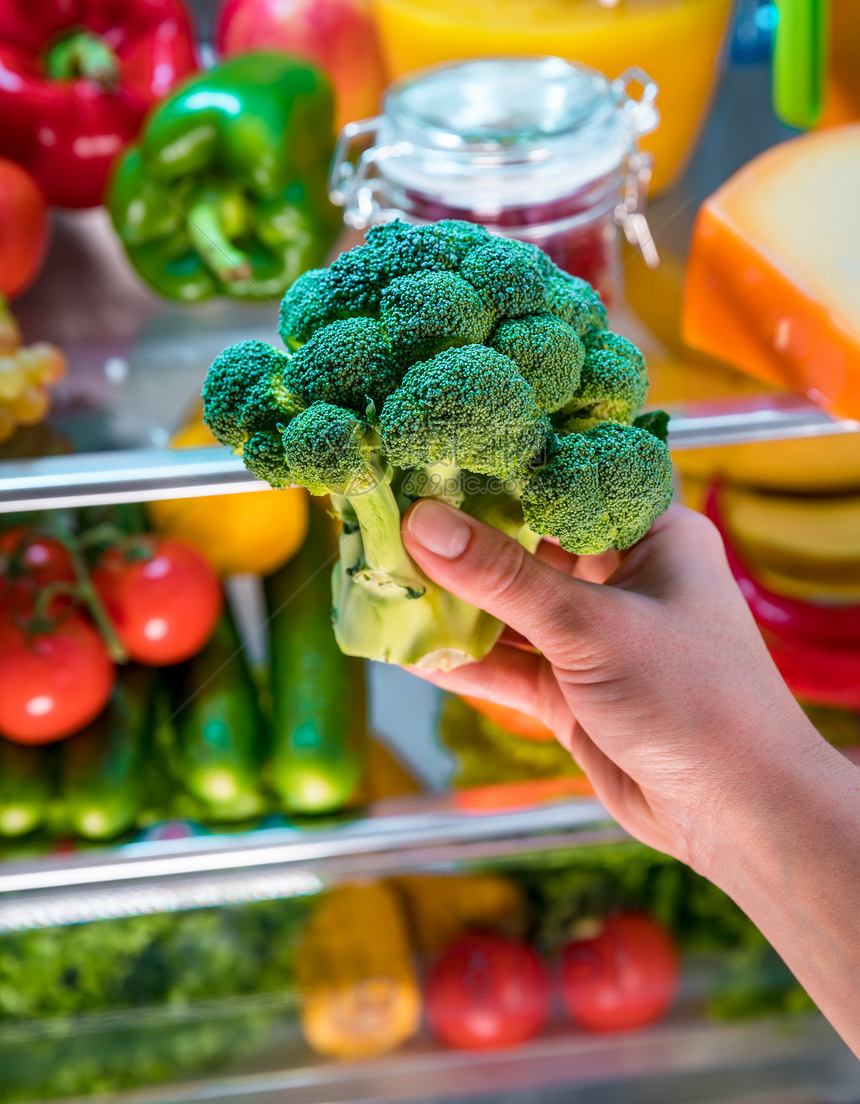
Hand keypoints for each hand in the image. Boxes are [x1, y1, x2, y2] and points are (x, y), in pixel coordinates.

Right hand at [402, 500, 832, 876]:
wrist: (740, 817)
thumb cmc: (694, 699)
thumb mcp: (591, 628)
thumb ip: (502, 578)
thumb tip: (420, 521)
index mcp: (652, 535)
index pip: (570, 480)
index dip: (507, 463)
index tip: (437, 447)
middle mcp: (622, 577)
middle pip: (530, 544)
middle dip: (464, 537)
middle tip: (391, 510)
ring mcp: (595, 636)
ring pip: (511, 608)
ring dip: (455, 602)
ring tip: (382, 577)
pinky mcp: (574, 690)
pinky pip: (508, 664)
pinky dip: (464, 659)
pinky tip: (408, 647)